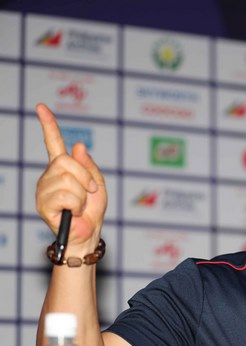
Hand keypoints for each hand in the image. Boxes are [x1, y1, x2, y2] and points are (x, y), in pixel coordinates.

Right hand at [35, 103, 106, 249]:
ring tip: (80, 206)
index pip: (53, 143)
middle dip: (85, 177)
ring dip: (82, 195)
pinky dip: (77, 205)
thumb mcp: (97, 183)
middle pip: (65, 162)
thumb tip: (77, 145)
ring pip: (67, 180)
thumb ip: (88, 165)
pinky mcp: (42, 205)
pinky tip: (73, 213)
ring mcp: (44, 190)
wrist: (88, 233)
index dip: (48, 125)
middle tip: (90, 192)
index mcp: (62, 168)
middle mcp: (49, 176)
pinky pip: (65, 196)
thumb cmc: (93, 210)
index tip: (41, 107)